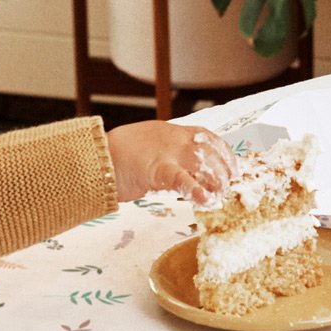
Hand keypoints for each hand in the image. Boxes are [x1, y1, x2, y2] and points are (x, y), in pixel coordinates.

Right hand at [106, 121, 235, 204]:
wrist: (98, 157)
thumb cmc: (121, 155)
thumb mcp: (150, 147)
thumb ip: (169, 154)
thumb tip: (187, 170)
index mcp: (173, 131)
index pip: (208, 137)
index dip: (224, 152)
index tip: (232, 167)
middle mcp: (174, 138)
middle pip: (209, 150)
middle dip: (223, 168)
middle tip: (227, 186)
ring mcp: (166, 152)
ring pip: (201, 162)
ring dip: (214, 180)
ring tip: (218, 195)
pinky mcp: (156, 169)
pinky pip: (181, 179)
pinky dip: (195, 190)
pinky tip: (205, 200)